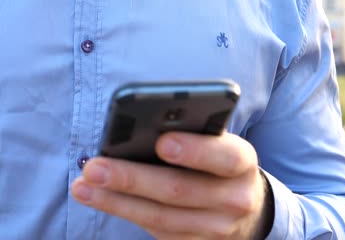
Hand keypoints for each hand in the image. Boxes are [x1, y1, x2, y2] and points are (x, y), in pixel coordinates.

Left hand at [71, 132, 269, 238]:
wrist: (244, 208)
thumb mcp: (220, 145)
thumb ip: (194, 136)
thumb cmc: (220, 165)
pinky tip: (101, 199)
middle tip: (95, 167)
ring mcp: (217, 228)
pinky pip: (157, 230)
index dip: (194, 151)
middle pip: (180, 190)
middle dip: (133, 178)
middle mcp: (235, 199)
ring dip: (117, 201)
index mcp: (243, 163)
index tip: (161, 142)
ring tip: (84, 186)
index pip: (224, 157)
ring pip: (160, 216)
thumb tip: (143, 130)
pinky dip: (126, 213)